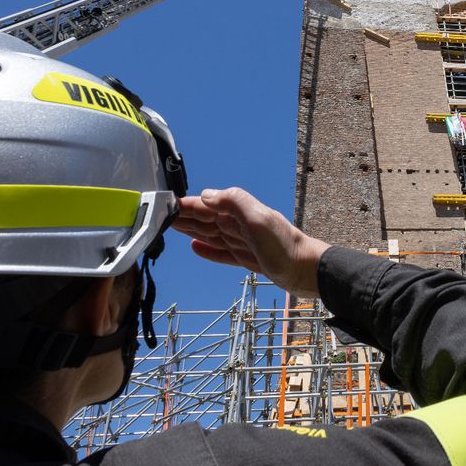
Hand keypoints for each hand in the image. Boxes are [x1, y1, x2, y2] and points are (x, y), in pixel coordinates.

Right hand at [172, 188, 329, 298]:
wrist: (307, 271)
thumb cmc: (284, 246)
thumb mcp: (258, 219)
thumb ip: (234, 202)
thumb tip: (205, 194)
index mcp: (240, 211)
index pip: (207, 204)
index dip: (186, 204)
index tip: (164, 202)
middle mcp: (240, 224)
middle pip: (206, 218)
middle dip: (184, 215)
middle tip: (158, 216)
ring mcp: (244, 241)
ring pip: (211, 233)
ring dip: (191, 229)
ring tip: (170, 227)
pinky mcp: (248, 258)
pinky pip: (221, 251)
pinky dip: (207, 249)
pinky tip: (194, 246)